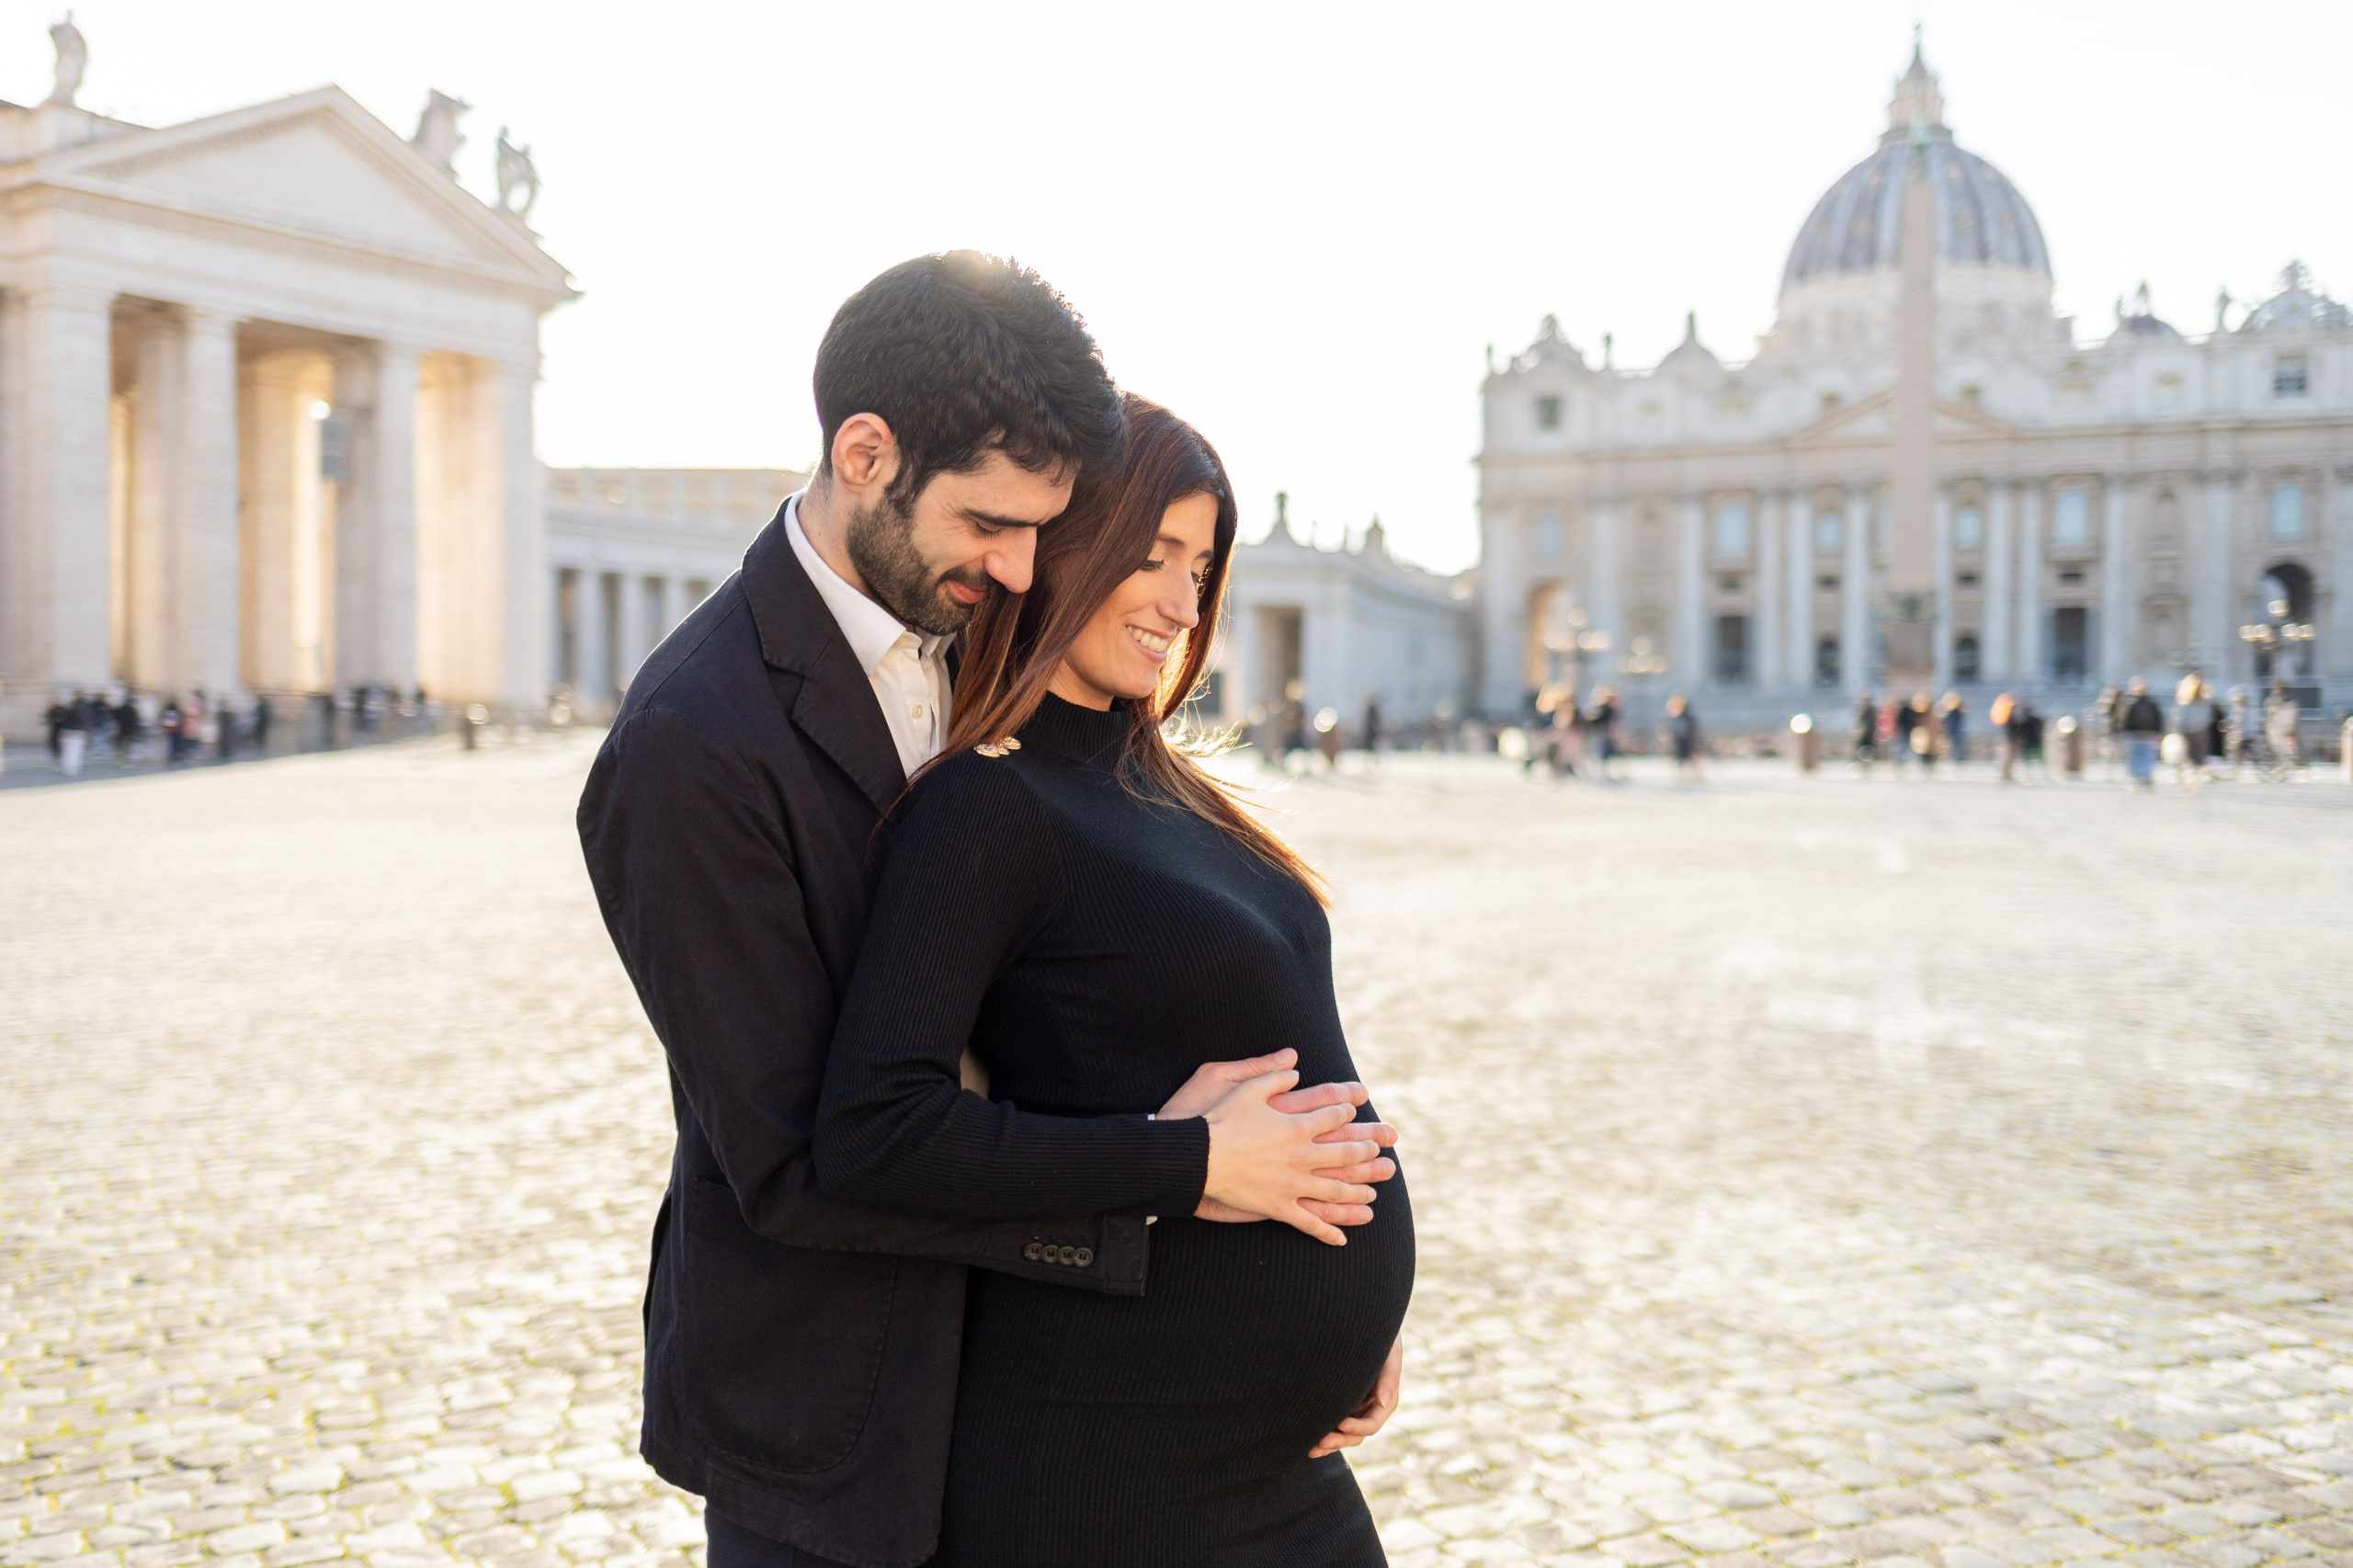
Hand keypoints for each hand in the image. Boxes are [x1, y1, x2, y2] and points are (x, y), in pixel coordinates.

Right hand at [1198, 1070, 1379, 1245]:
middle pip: (1345, 1153)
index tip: (1356, 1108)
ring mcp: (1293, 1184)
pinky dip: (1327, 1232)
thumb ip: (1271, 1073)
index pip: (1332, 1116)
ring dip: (1358, 1190)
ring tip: (1374, 1192)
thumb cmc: (1217, 1120)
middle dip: (1366, 1150)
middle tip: (1380, 1150)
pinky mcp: (1279, 1207)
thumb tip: (1294, 1062)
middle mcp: (1301, 1155)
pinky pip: (1308, 1222)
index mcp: (1296, 1125)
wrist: (1196, 1158)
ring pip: (1335, 1189)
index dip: (1347, 1110)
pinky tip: (1342, 1240)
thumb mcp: (1244, 1086)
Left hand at [1309, 1336, 1402, 1457]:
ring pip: (1344, 1435)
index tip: (1341, 1423)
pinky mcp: (1341, 1404)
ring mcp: (1355, 1408)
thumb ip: (1390, 1376)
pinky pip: (1333, 1425)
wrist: (1362, 1322)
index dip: (1357, 1427)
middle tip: (1320, 1441)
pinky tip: (1307, 1441)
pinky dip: (1323, 1434)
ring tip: (1310, 1449)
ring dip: (1329, 1443)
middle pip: (1356, 1435)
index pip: (1372, 1423)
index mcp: (1386, 1400)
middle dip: (1339, 1440)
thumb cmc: (1380, 1334)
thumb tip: (1385, 1403)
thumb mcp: (1390, 1350)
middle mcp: (1370, 1408)